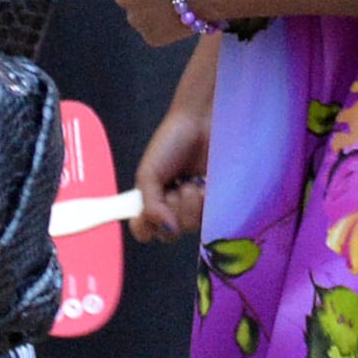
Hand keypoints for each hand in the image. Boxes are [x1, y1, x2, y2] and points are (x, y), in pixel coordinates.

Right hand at [135, 98, 212, 242]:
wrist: (200, 123)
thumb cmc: (171, 143)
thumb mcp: (149, 174)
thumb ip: (150, 205)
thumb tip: (166, 228)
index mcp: (151, 201)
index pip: (143, 230)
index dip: (144, 229)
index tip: (148, 215)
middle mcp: (172, 207)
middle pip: (168, 235)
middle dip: (170, 212)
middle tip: (173, 189)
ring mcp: (194, 206)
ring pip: (189, 227)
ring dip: (188, 205)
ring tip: (190, 182)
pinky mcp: (215, 201)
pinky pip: (210, 218)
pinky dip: (205, 202)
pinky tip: (204, 185)